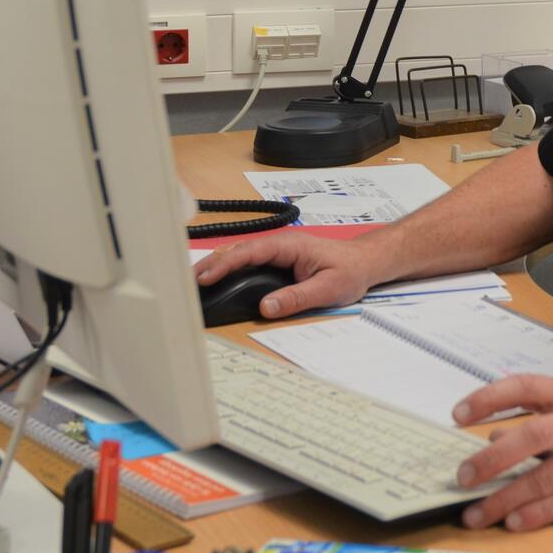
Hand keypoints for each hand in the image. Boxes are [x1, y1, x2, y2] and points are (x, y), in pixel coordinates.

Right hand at [191, 232, 388, 317]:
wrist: (366, 262)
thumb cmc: (351, 270)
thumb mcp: (328, 288)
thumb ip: (297, 297)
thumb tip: (267, 307)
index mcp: (289, 246)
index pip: (249, 252)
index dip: (224, 264)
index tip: (205, 277)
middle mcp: (280, 245)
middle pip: (237, 251)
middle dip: (211, 264)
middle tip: (186, 282)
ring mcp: (277, 252)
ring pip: (240, 256)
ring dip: (217, 266)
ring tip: (193, 282)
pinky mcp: (278, 261)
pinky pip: (248, 263)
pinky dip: (229, 269)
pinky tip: (216, 280)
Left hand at [452, 376, 552, 530]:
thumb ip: (542, 416)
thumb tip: (494, 437)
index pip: (522, 388)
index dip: (488, 399)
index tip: (459, 414)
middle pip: (527, 438)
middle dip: (490, 460)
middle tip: (463, 476)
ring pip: (540, 479)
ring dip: (503, 499)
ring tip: (477, 513)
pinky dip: (534, 514)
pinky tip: (514, 521)